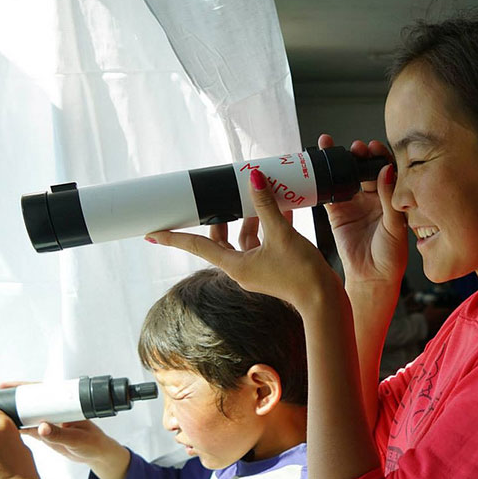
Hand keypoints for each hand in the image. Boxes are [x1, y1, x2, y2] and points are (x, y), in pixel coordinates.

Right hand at [0, 381, 116, 464]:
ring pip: (22, 413)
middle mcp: (52, 411)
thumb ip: (61, 434)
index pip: (38, 391)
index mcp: (62, 405)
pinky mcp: (43, 433)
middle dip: (6, 397)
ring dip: (5, 412)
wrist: (97, 455)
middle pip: (25, 400)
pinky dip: (11, 427)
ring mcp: (45, 421)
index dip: (19, 387)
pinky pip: (24, 428)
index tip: (2, 385)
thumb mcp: (78, 440)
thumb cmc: (93, 443)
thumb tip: (42, 428)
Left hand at [147, 168, 338, 313]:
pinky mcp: (274, 267)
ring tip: (261, 196)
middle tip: (221, 197)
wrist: (324, 300)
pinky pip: (264, 242)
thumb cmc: (301, 273)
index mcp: (235, 265)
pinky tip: (282, 208)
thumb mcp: (282, 234)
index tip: (152, 233)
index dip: (173, 238)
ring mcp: (258, 269)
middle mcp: (242, 269)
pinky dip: (268, 226)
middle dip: (222, 217)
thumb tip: (253, 178)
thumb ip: (266, 205)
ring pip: (245, 238)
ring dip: (251, 218)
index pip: (196, 247)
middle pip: (220, 239)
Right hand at [317, 134, 407, 288]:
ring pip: (345, 176)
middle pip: (363, 168)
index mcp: (391, 197)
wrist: (372, 278)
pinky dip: (321, 179)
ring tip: (330, 146)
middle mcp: (373, 197)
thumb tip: (387, 170)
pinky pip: (328, 192)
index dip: (379, 156)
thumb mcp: (395, 226)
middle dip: (358, 155)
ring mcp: (354, 203)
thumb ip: (390, 198)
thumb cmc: (391, 256)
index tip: (374, 147)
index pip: (385, 169)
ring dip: (338, 161)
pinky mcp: (337, 213)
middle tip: (355, 148)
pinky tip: (315, 166)